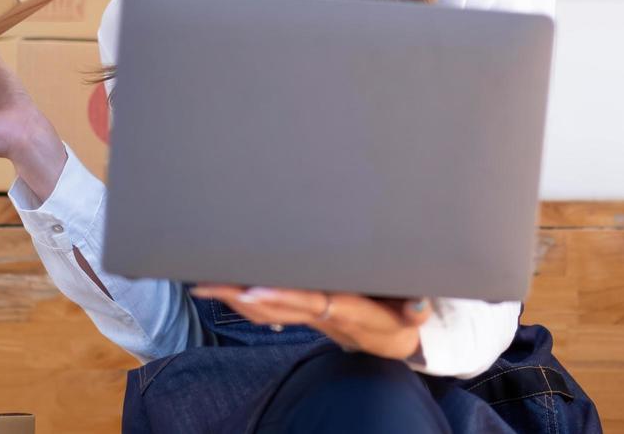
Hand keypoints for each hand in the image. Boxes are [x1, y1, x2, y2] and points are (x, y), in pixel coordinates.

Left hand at [190, 284, 431, 360]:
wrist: (394, 340)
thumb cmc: (403, 316)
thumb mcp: (417, 314)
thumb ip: (418, 308)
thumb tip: (418, 306)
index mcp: (349, 311)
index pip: (311, 303)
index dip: (283, 298)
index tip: (255, 290)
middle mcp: (323, 316)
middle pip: (278, 309)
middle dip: (242, 298)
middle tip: (210, 283)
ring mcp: (310, 317)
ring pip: (268, 314)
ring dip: (235, 300)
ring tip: (205, 284)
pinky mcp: (303, 313)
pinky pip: (269, 313)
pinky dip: (244, 301)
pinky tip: (224, 288)